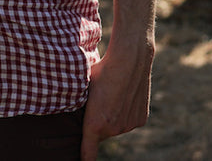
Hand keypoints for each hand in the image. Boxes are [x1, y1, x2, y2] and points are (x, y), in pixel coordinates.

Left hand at [80, 38, 154, 158]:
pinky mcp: (140, 120)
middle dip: (99, 123)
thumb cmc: (101, 71)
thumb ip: (80, 105)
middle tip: (100, 101)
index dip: (84, 159)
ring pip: (116, 127)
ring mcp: (128, 126)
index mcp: (94, 124)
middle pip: (102, 133)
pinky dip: (126, 113)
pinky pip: (129, 121)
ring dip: (113, 117)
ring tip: (113, 95)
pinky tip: (125, 95)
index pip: (88, 153)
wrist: (129, 61)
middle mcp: (112, 130)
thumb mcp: (83, 87)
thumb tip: (70, 108)